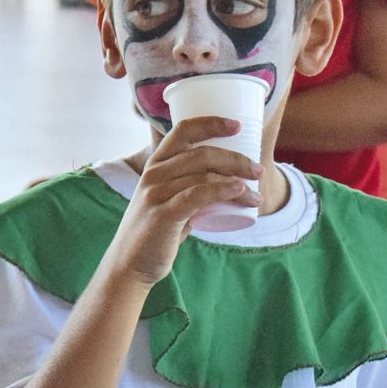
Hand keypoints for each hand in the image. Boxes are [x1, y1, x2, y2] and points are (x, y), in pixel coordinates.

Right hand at [105, 116, 260, 287]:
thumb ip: (189, 190)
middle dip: (236, 158)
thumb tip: (227, 184)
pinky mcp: (163, 215)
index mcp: (155, 166)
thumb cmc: (154, 233)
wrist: (129, 265)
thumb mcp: (167, 202)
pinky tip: (239, 191)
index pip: (182, 131)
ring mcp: (156, 194)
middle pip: (201, 153)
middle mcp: (153, 175)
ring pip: (204, 175)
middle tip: (257, 171)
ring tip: (255, 195)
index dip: (211, 123)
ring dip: (238, 182)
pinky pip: (198, 195)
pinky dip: (222, 190)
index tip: (237, 126)